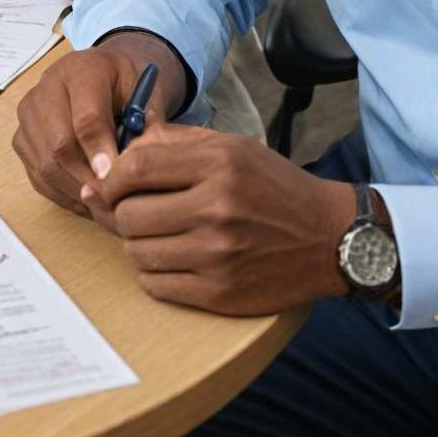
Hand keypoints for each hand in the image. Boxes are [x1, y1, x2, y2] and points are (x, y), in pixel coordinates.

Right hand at [13, 42, 180, 221]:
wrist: (102, 72)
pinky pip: (36, 174)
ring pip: (45, 165)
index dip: (100, 153)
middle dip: (87, 180)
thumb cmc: (126, 84)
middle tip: (112, 201)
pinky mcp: (22, 136)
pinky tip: (85, 200)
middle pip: (60, 145)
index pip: (86, 118)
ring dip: (74, 191)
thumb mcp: (144, 91)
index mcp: (82, 70)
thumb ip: (143, 123)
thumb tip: (131, 166)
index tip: (114, 178)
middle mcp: (47, 87)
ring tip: (102, 206)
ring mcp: (29, 113)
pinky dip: (61, 194)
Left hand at [80, 123, 355, 314]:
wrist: (329, 237)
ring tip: (156, 234)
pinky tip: (169, 258)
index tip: (109, 184)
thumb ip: (173, 143)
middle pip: (129, 214)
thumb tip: (116, 156)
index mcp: (218, 163)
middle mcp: (217, 207)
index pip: (136, 167)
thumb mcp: (230, 147)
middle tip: (136, 211)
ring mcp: (218, 254)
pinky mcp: (220, 293)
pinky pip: (155, 286)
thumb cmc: (272, 186)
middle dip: (122, 212)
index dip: (111, 177)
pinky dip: (152, 273)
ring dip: (136, 244)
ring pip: (137, 252)